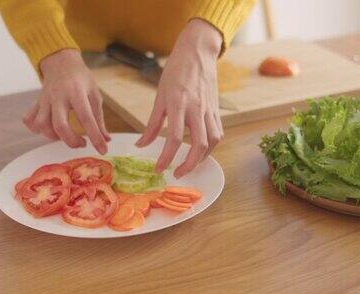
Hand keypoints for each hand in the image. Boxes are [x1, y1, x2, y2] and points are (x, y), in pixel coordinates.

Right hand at [24, 49, 110, 153]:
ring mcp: (45, 100)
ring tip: (66, 135)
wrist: (61, 62)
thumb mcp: (95, 95)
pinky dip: (36, 129)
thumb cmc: (81, 79)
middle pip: (59, 125)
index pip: (86, 118)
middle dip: (71, 140)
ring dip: (53, 136)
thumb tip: (106, 140)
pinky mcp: (36, 103)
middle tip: (82, 143)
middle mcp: (58, 96)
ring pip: (42, 124)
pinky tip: (48, 129)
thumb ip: (99, 119)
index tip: (103, 149)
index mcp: (76, 92)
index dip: (95, 137)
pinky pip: (29, 120)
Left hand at [136, 19, 223, 177]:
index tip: (159, 168)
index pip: (174, 137)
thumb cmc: (176, 72)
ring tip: (190, 165)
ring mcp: (209, 110)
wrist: (197, 53)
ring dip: (202, 158)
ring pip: (213, 141)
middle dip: (189, 164)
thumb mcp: (159, 96)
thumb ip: (152, 124)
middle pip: (199, 144)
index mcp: (179, 103)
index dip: (166, 157)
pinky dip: (211, 147)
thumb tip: (141, 145)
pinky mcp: (217, 110)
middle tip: (177, 174)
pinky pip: (218, 133)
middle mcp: (197, 108)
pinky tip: (201, 151)